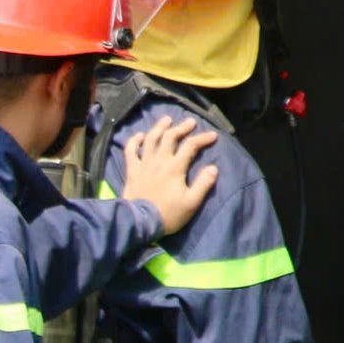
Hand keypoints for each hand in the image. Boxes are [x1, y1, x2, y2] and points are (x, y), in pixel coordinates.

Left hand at [120, 115, 221, 235]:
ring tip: (167, 120)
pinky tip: (140, 135)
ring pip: (150, 139)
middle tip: (190, 122)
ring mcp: (143, 164)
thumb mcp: (191, 203)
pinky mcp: (131, 170)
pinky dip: (134, 141)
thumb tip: (213, 168)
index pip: (191, 146)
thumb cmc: (168, 214)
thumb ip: (203, 184)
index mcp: (175, 167)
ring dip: (159, 127)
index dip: (203, 138)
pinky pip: (130, 150)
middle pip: (170, 137)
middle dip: (182, 127)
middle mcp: (159, 160)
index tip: (213, 135)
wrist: (140, 223)